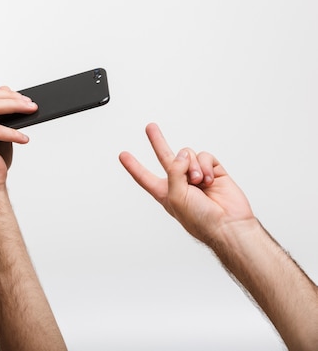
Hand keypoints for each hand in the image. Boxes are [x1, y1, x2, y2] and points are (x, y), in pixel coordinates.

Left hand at [119, 123, 254, 244]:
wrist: (228, 224)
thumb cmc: (200, 219)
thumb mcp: (176, 197)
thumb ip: (173, 172)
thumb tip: (182, 155)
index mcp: (165, 192)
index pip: (144, 177)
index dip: (133, 166)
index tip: (123, 155)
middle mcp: (180, 182)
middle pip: (165, 156)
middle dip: (157, 141)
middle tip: (150, 127)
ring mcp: (197, 175)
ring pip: (187, 155)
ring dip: (192, 166)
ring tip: (199, 182)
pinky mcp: (214, 171)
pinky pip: (204, 157)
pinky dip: (206, 166)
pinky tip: (210, 180)